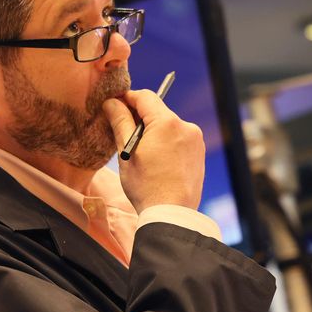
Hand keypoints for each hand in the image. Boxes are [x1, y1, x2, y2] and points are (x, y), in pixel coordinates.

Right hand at [102, 90, 204, 211]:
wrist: (171, 214)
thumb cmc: (146, 185)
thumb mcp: (127, 152)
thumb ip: (120, 122)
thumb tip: (112, 102)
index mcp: (167, 123)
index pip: (145, 97)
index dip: (127, 98)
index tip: (114, 106)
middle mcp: (186, 127)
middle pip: (157, 111)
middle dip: (139, 118)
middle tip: (123, 134)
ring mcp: (195, 140)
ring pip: (167, 126)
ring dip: (152, 132)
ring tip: (140, 154)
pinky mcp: (199, 153)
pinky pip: (178, 139)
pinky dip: (165, 143)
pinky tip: (156, 161)